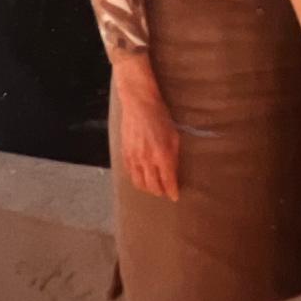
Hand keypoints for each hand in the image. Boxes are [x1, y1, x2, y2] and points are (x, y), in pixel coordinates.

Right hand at [112, 54, 180, 200]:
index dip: (172, 191)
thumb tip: (173, 172)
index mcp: (162, 154)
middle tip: (166, 192)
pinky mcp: (124, 154)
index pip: (167, 181)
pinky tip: (142, 178)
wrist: (139, 104)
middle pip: (152, 186)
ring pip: (139, 183)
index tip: (175, 196)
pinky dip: (136, 180)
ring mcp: (133, 158)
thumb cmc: (161, 116)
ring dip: (147, 189)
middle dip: (160, 192)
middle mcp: (147, 159)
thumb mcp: (174, 135)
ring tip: (154, 188)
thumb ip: (174, 155)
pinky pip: (129, 174)